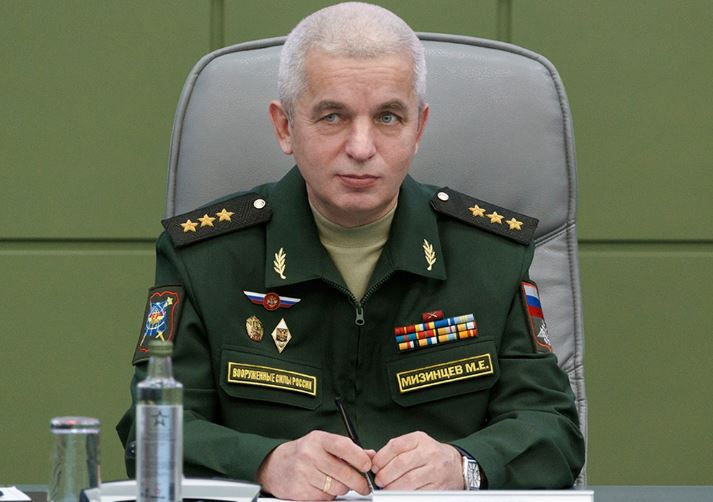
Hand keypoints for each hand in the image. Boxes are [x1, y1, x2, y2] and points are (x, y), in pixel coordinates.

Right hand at [256, 430, 371, 499]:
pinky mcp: (301, 490)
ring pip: (337, 488)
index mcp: (318, 440)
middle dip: (358, 482)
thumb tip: (370, 455)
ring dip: (343, 489)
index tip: (367, 466)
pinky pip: (325, 498)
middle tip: (364, 486)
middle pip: (343, 472)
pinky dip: (329, 496)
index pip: (343, 446)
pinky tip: (323, 487)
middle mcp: (310, 454)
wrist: (275, 466)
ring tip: (337, 483)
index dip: (359, 457)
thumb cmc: (304, 452)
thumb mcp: (323, 443)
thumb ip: (347, 449)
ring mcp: (304, 473)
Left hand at [371, 431, 463, 489]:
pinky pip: (418, 492)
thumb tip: (372, 458)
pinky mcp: (438, 487)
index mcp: (419, 439)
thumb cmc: (431, 455)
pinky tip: (399, 494)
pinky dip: (405, 495)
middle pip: (401, 464)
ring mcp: (435, 470)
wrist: (455, 466)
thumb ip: (395, 449)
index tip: (374, 466)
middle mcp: (429, 453)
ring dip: (392, 487)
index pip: (395, 446)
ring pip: (408, 480)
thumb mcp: (415, 444)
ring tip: (386, 488)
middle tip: (379, 480)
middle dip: (385, 474)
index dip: (381, 458)